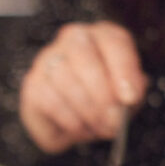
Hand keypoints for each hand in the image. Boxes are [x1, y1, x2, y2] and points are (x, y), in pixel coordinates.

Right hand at [19, 21, 147, 152]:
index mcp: (103, 37)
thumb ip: (132, 94)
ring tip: (99, 128)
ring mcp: (48, 59)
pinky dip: (68, 119)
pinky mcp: (32, 84)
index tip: (130, 98)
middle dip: (101, 93)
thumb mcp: (128, 97)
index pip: (113, 42)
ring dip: (86, 110)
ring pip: (64, 78)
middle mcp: (74, 40)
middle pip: (83, 55)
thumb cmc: (106, 102)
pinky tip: (79, 128)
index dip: (123, 70)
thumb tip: (125, 100)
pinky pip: (49, 100)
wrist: (77, 121)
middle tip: (113, 121)